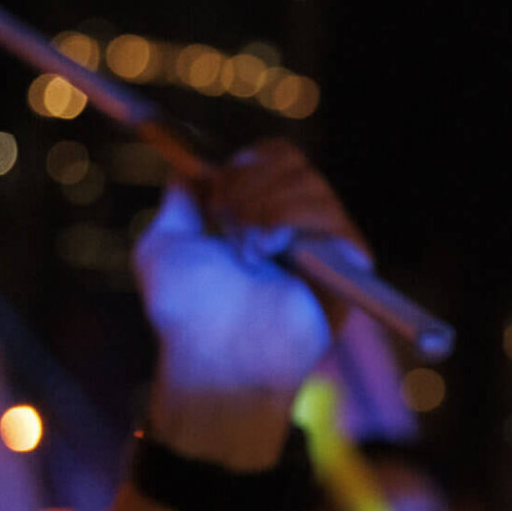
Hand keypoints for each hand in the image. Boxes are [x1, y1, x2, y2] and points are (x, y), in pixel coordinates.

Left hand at [135, 141, 364, 431]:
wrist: (213, 353)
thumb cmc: (186, 311)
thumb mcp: (163, 244)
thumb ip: (179, 202)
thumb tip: (189, 169)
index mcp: (261, 216)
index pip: (276, 157)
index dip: (245, 164)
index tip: (216, 195)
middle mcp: (297, 226)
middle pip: (294, 162)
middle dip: (248, 187)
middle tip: (228, 230)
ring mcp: (324, 245)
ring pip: (313, 185)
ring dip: (266, 212)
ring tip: (249, 253)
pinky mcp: (348, 266)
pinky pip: (335, 219)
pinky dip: (293, 224)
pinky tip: (270, 252)